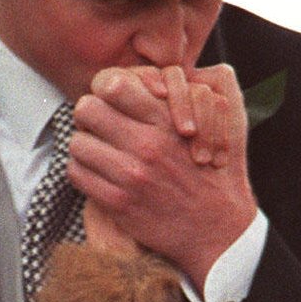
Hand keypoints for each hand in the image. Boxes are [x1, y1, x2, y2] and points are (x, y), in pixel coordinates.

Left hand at [68, 63, 254, 290]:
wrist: (219, 231)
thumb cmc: (217, 178)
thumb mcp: (222, 127)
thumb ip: (201, 94)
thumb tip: (187, 71)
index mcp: (168, 122)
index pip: (112, 85)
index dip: (107, 91)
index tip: (114, 103)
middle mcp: (148, 145)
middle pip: (87, 109)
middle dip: (91, 117)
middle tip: (100, 127)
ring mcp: (131, 176)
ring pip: (78, 143)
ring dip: (86, 147)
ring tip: (100, 152)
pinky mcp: (119, 203)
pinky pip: (78, 175)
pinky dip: (84, 172)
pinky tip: (100, 174)